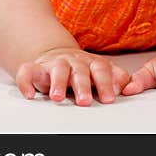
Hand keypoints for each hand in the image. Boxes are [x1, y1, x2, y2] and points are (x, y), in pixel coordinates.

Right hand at [15, 48, 130, 105]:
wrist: (55, 54)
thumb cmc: (82, 69)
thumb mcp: (100, 70)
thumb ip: (114, 76)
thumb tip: (128, 85)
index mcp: (92, 62)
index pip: (101, 69)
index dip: (106, 82)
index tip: (110, 97)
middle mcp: (74, 61)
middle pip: (80, 71)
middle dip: (82, 86)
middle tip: (85, 101)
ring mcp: (55, 63)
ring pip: (57, 70)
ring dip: (57, 83)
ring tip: (57, 97)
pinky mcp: (36, 68)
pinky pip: (28, 72)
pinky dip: (26, 82)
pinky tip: (29, 94)